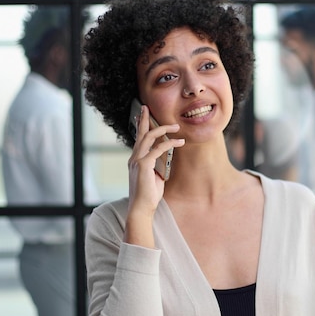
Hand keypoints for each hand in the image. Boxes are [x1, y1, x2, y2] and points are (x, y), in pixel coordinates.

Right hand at [125, 105, 183, 245]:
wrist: (141, 208)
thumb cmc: (148, 195)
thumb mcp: (154, 177)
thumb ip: (157, 166)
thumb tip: (165, 158)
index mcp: (135, 160)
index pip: (138, 139)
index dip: (140, 126)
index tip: (142, 115)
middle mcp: (134, 158)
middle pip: (140, 133)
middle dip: (144, 119)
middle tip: (146, 107)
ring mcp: (137, 160)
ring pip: (149, 137)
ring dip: (164, 129)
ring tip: (176, 127)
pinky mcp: (144, 165)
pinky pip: (158, 149)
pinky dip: (170, 144)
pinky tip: (180, 142)